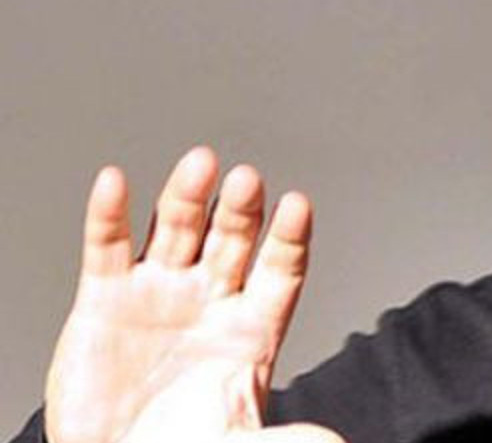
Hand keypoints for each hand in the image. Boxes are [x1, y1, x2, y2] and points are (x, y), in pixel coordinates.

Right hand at [43, 147, 339, 442]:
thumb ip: (286, 439)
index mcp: (252, 328)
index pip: (280, 270)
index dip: (289, 238)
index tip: (298, 205)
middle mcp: (210, 299)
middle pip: (232, 239)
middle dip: (240, 210)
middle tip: (247, 180)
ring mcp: (160, 293)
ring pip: (177, 230)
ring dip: (187, 197)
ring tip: (200, 164)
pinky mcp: (105, 300)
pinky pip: (108, 247)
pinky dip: (110, 213)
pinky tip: (117, 182)